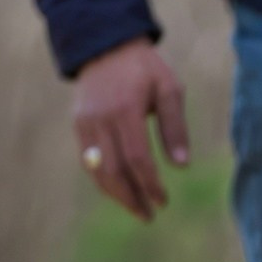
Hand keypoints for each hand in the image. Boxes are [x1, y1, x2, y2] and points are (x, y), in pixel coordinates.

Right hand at [71, 38, 190, 220]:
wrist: (106, 45)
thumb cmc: (145, 69)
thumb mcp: (169, 89)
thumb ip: (175, 127)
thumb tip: (182, 166)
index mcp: (125, 109)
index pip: (137, 158)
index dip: (151, 184)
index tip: (164, 201)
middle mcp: (100, 118)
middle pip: (114, 170)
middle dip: (132, 197)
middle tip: (150, 215)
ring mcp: (85, 123)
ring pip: (97, 170)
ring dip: (117, 195)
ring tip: (138, 209)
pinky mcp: (78, 125)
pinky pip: (88, 161)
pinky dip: (103, 180)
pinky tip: (120, 191)